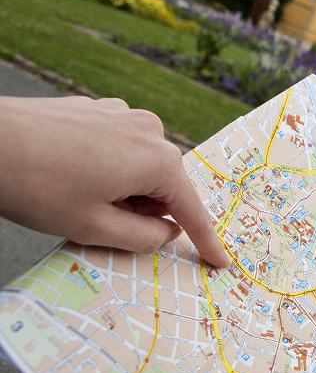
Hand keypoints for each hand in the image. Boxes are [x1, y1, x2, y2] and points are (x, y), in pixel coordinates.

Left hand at [0, 96, 229, 265]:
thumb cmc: (36, 186)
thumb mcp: (94, 227)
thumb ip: (143, 238)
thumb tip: (166, 232)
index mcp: (157, 161)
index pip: (191, 211)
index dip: (205, 241)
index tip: (221, 263)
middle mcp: (149, 131)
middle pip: (164, 186)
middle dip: (144, 209)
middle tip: (100, 220)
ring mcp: (124, 114)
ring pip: (139, 166)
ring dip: (121, 188)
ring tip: (76, 196)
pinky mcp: (99, 109)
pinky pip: (118, 147)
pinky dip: (105, 167)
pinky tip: (69, 173)